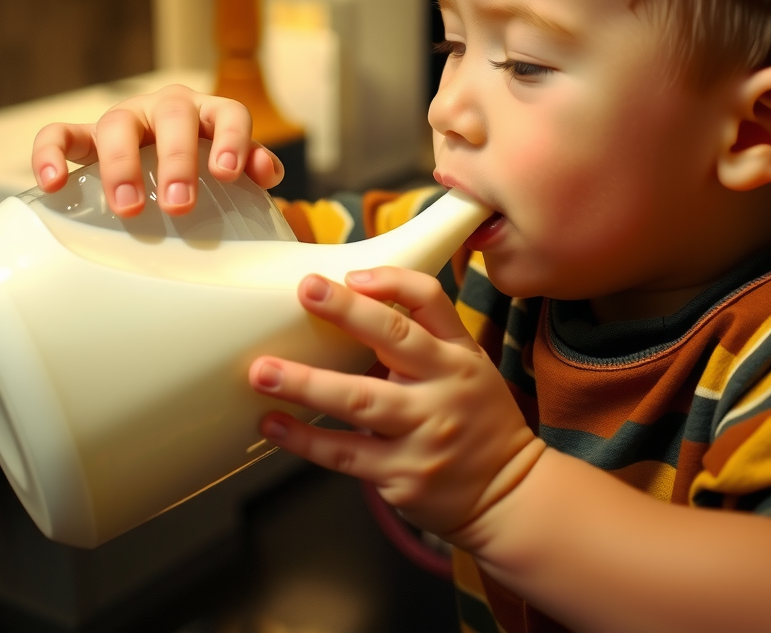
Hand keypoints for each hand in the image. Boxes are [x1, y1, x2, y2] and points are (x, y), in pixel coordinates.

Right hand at [31, 84, 281, 215]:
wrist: (158, 159)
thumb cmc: (201, 164)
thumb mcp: (229, 163)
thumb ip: (252, 164)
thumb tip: (267, 173)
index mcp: (208, 113)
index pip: (228, 113)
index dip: (233, 140)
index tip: (229, 175)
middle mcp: (167, 108)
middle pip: (173, 118)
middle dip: (177, 160)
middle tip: (179, 204)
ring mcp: (125, 119)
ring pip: (117, 125)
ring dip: (122, 165)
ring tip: (129, 206)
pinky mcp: (86, 135)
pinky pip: (60, 134)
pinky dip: (51, 154)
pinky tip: (53, 183)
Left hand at [247, 266, 545, 537]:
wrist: (507, 494)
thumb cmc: (476, 418)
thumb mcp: (467, 365)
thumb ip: (423, 336)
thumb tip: (355, 301)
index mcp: (458, 353)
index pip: (429, 300)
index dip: (390, 282)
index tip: (350, 275)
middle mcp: (444, 386)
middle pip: (395, 338)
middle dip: (348, 311)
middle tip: (307, 290)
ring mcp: (423, 432)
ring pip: (358, 400)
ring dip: (305, 383)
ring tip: (263, 371)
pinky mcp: (401, 475)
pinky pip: (345, 452)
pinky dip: (306, 439)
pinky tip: (274, 424)